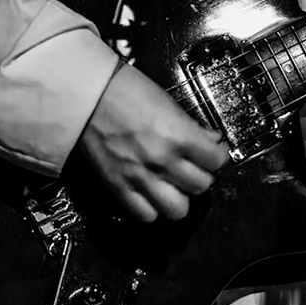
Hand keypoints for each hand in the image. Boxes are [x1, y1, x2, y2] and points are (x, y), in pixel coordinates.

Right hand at [78, 63, 229, 221]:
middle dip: (201, 175)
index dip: (217, 155)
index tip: (213, 152)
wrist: (87, 94)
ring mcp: (140, 176)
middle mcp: (162, 160)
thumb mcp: (167, 101)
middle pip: (201, 186)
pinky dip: (152, 208)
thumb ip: (189, 126)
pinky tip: (152, 193)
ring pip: (178, 210)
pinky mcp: (118, 187)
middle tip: (194, 166)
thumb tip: (208, 140)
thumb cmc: (123, 90)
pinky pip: (146, 215)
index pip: (216, 161)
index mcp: (178, 135)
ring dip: (179, 197)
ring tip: (174, 185)